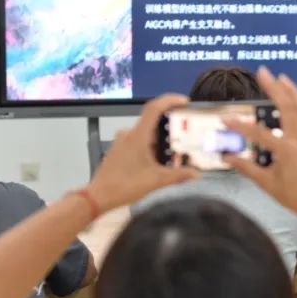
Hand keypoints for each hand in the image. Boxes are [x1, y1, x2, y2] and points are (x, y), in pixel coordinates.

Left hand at [85, 94, 198, 211]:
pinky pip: (139, 142)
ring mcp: (123, 142)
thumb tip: (197, 174)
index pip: (154, 108)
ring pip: (147, 134)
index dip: (170, 100)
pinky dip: (152, 147)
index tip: (185, 102)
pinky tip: (161, 161)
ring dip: (162, 140)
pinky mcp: (120, 150)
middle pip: (153, 122)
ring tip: (178, 151)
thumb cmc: (126, 185)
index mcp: (137, 135)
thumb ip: (178, 175)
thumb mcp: (156, 181)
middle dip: (171, 127)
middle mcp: (129, 134)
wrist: (98, 197)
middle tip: (188, 134)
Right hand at [224, 67, 296, 218]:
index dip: (240, 126)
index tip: (225, 119)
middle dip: (273, 87)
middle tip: (262, 72)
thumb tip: (226, 157)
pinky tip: (292, 96)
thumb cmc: (293, 197)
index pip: (258, 133)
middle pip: (287, 107)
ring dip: (291, 90)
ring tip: (280, 77)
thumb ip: (245, 168)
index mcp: (287, 151)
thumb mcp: (266, 183)